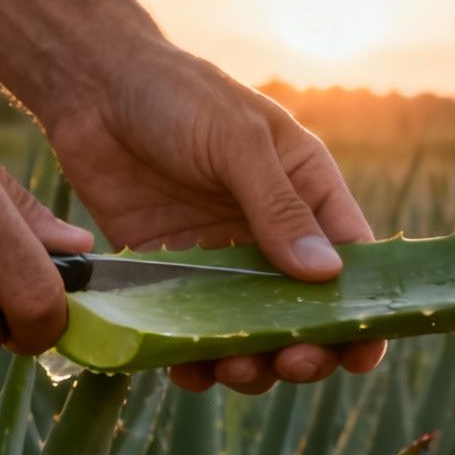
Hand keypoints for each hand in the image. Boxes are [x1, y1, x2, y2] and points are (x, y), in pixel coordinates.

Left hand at [42, 41, 385, 393]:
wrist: (93, 85)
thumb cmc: (179, 95)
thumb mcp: (238, 142)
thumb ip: (277, 206)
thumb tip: (327, 274)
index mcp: (309, 193)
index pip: (352, 263)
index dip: (361, 314)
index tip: (360, 355)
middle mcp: (271, 233)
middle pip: (304, 311)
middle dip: (305, 348)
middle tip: (289, 362)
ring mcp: (221, 258)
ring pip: (249, 331)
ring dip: (251, 362)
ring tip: (234, 369)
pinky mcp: (169, 273)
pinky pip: (188, 329)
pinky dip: (191, 357)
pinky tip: (187, 369)